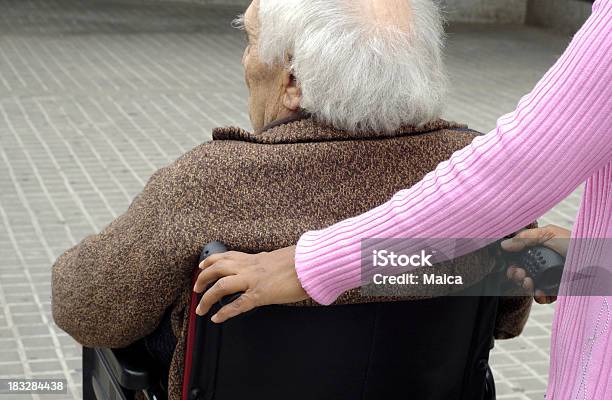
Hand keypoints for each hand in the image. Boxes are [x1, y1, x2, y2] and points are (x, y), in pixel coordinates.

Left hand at [193, 245, 308, 322]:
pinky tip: (216, 318)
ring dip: (207, 298)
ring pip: (221, 286)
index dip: (210, 261)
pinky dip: (224, 312)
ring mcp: (253, 280)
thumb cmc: (301, 260)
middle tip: (196, 289)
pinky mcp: (260, 294)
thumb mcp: (279, 256)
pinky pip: (237, 304)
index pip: (226, 256)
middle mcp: (250, 266)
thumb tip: (265, 260)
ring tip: (200, 308)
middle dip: (202, 278)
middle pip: (217, 268)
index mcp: (255, 257)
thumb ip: (267, 260)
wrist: (311, 263)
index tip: (202, 266)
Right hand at [501, 224, 569, 303]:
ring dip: (525, 287)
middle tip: (520, 275)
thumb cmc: (577, 244)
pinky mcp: (557, 291)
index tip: (511, 265)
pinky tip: (541, 292)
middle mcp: (543, 264)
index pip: (518, 257)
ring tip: (529, 283)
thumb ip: (525, 238)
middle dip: (516, 275)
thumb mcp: (549, 235)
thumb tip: (503, 245)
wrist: (598, 262)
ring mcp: (549, 278)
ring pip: (528, 287)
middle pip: (520, 273)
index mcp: (539, 249)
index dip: (511, 262)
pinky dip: (539, 297)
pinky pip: (542, 298)